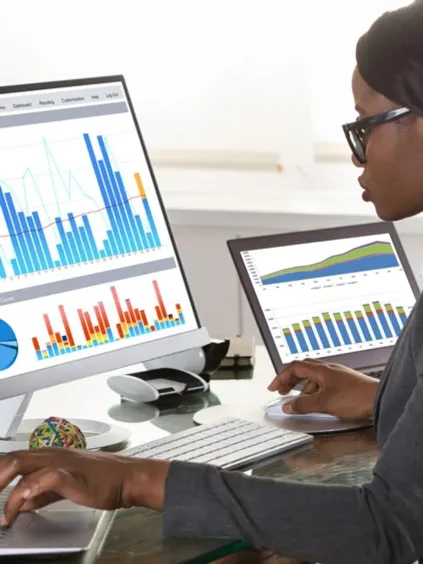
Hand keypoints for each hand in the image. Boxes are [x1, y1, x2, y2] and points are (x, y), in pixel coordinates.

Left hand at [0, 448, 169, 526]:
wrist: (128, 478)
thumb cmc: (103, 481)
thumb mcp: (65, 486)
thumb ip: (42, 493)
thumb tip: (22, 502)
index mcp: (50, 457)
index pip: (14, 459)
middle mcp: (53, 456)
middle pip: (12, 459)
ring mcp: (63, 463)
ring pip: (23, 464)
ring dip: (3, 486)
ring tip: (1, 511)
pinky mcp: (73, 474)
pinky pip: (48, 477)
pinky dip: (32, 488)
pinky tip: (23, 501)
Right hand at [268, 359, 378, 419]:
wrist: (379, 398)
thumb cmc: (356, 397)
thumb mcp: (325, 403)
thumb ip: (304, 405)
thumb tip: (287, 406)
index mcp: (321, 369)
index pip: (294, 367)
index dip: (281, 377)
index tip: (273, 387)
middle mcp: (328, 369)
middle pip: (303, 369)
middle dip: (289, 380)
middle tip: (281, 391)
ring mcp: (337, 375)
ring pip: (313, 376)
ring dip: (302, 387)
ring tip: (298, 401)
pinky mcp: (344, 383)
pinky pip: (323, 383)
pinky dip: (314, 391)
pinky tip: (316, 402)